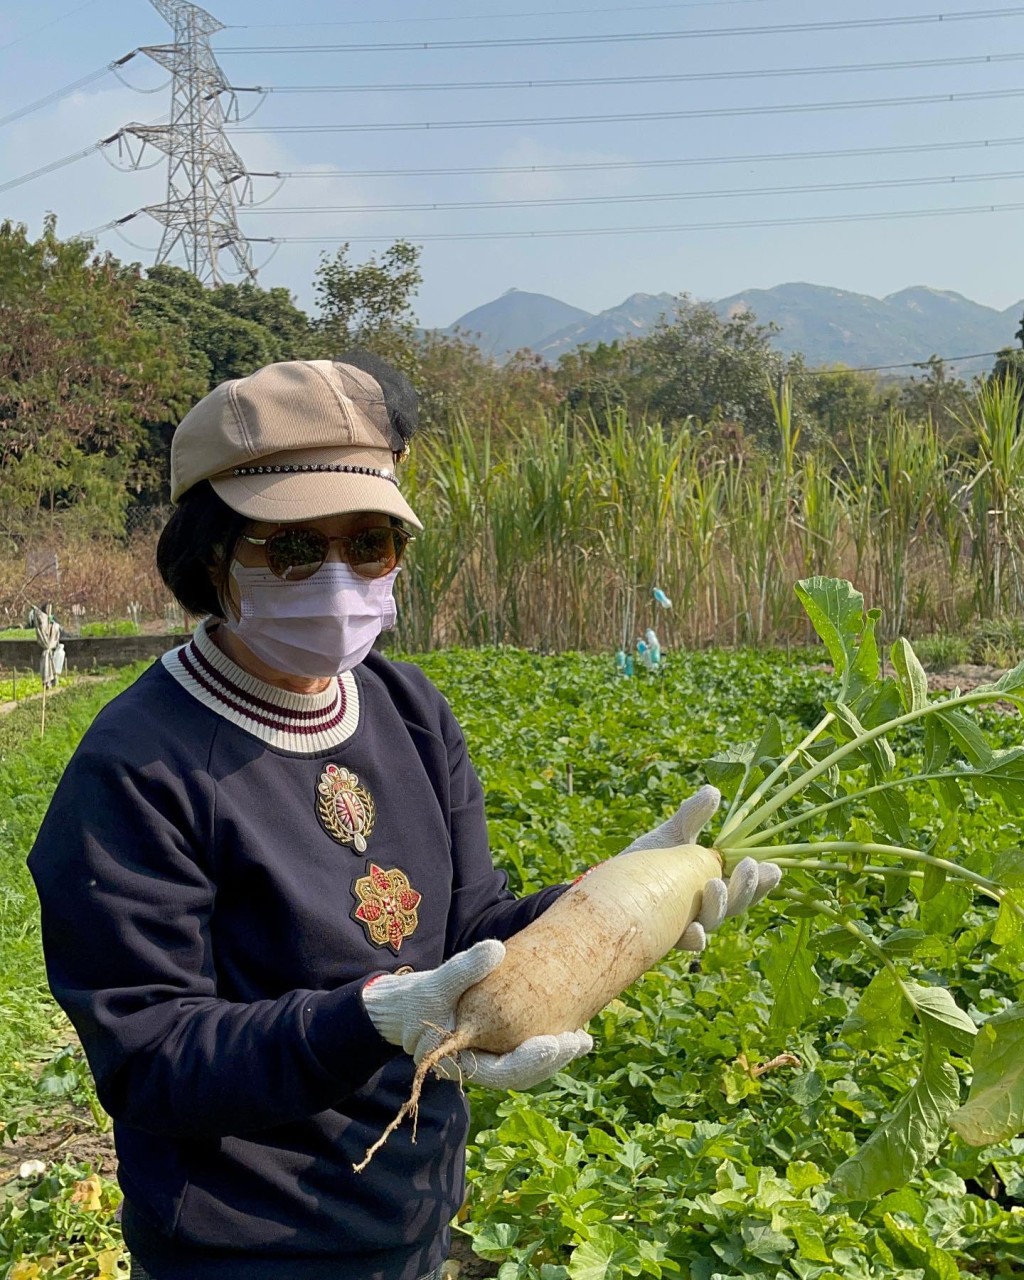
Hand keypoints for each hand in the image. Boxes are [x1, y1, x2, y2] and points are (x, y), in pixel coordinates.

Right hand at [362, 940, 592, 1089]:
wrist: (402, 1008)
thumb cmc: (414, 1001)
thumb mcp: (433, 985)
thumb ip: (463, 970)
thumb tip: (498, 948)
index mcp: (463, 1064)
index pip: (504, 1072)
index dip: (531, 1062)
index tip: (555, 1043)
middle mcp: (480, 1065)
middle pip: (523, 1073)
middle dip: (553, 1059)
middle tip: (581, 1040)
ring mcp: (490, 1056)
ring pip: (528, 1065)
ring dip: (556, 1053)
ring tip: (584, 1039)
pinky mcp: (495, 1043)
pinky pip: (524, 1048)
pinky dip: (546, 1041)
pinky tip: (569, 1025)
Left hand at [620, 784, 780, 951]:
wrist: (612, 885)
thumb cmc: (648, 862)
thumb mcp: (673, 835)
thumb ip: (692, 816)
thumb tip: (713, 791)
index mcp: (715, 885)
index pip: (746, 887)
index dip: (763, 881)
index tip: (774, 868)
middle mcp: (706, 907)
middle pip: (736, 904)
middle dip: (746, 888)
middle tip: (750, 867)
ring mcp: (687, 922)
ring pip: (714, 921)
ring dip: (720, 905)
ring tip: (715, 883)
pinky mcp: (665, 934)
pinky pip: (684, 941)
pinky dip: (693, 937)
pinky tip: (695, 930)